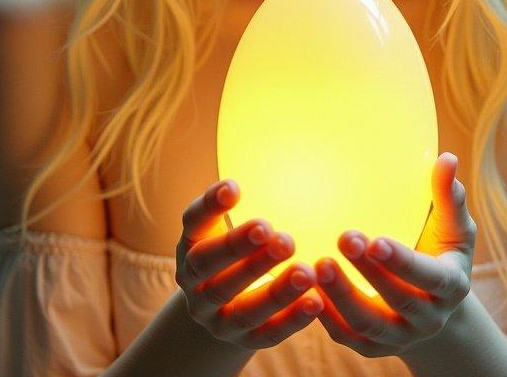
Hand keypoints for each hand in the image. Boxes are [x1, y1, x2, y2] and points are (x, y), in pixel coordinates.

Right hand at [176, 176, 324, 349]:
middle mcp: (195, 285)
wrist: (219, 309)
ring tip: (306, 270)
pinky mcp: (242, 341)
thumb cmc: (232, 251)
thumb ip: (240, 202)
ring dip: (275, 289)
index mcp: (190, 246)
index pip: (193, 223)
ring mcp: (216, 318)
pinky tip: (316, 301)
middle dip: (240, 249)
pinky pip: (266, 334)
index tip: (235, 187)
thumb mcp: (226, 225)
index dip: (210, 206)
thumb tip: (273, 165)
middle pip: (210, 269)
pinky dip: (291, 320)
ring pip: (241, 308)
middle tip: (273, 231)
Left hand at [312, 152, 475, 357]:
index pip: (429, 277)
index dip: (402, 262)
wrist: (435, 305)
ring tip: (317, 264)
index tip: (375, 240)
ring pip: (368, 326)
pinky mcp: (373, 347)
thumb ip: (449, 197)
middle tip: (342, 238)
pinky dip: (326, 318)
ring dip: (341, 297)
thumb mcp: (453, 227)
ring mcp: (400, 336)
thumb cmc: (442, 250)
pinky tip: (305, 290)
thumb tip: (447, 158)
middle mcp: (427, 318)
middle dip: (369, 273)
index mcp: (450, 286)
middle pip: (397, 301)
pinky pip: (347, 338)